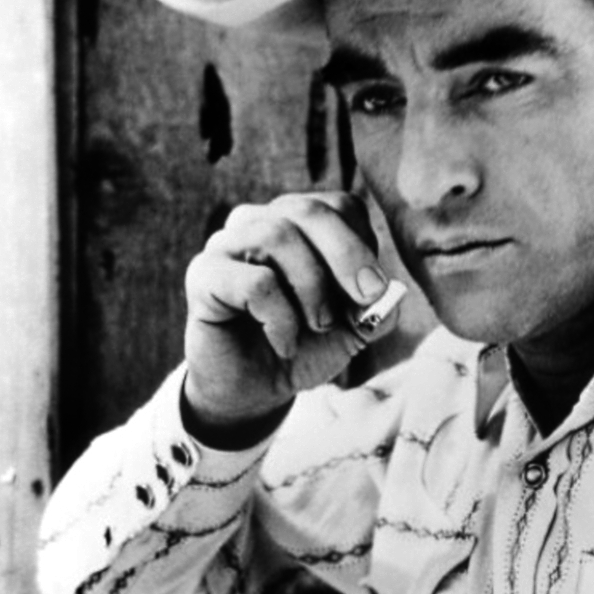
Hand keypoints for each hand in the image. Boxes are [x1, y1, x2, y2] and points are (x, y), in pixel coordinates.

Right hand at [181, 191, 402, 440]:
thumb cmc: (304, 346)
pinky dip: (281, 317)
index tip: (374, 293)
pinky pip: (254, 281)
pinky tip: (284, 342)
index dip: (363, 246)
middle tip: (365, 300)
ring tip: (318, 326)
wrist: (253, 389)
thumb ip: (377, 308)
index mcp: (298, 222)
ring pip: (278, 237)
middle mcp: (260, 221)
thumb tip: (390, 293)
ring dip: (312, 288)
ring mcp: (226, 244)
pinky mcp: (203, 275)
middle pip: (309, 212)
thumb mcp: (354, 329)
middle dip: (347, 257)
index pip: (339, 205)